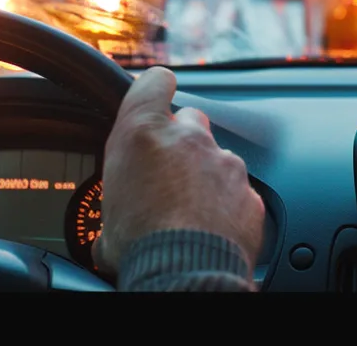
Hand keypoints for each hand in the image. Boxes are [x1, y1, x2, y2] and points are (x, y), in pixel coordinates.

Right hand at [93, 67, 263, 275]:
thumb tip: (110, 227)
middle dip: (181, 143)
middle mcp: (188, 139)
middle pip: (190, 121)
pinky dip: (228, 206)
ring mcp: (224, 164)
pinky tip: (212, 229)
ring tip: (190, 213)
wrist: (185, 274)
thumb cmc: (140, 245)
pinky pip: (238, 192)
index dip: (155, 89)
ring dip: (206, 178)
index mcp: (143, 133)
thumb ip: (117, 196)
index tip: (156, 95)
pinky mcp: (249, 193)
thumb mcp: (107, 215)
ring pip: (217, 158)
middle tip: (167, 176)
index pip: (154, 82)